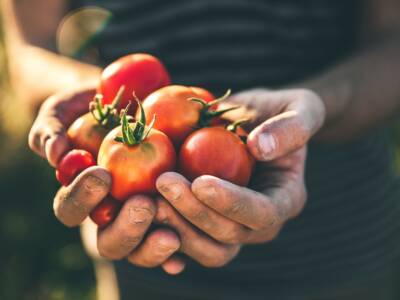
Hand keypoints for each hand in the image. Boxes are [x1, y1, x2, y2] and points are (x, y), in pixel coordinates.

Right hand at [28, 87, 184, 273]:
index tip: (102, 174)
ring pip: (139, 251)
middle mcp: (109, 214)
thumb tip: (54, 155)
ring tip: (170, 234)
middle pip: (109, 241)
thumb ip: (51, 129)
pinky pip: (173, 242)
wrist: (133, 102)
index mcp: (81, 195)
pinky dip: (174, 252)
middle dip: (125, 228)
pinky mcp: (170, 217)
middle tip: (143, 205)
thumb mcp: (66, 110)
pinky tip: (182, 251)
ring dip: (152, 247)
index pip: (71, 209)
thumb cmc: (94, 108)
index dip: (82, 197)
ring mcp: (140, 219)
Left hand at [156, 88, 324, 265]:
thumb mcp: (300, 106)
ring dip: (175, 227)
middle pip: (229, 235)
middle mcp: (259, 223)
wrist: (253, 122)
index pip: (263, 214)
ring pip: (206, 248)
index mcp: (286, 199)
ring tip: (148, 197)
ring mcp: (233, 227)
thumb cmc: (279, 112)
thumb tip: (260, 148)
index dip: (232, 203)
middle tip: (163, 182)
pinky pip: (187, 243)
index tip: (200, 181)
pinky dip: (164, 237)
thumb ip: (292, 126)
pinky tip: (143, 219)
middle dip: (194, 213)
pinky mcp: (208, 224)